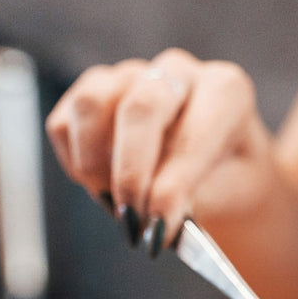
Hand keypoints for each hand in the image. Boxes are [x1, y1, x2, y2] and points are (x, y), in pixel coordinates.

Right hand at [46, 47, 272, 253]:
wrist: (220, 169)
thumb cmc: (229, 178)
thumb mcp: (232, 193)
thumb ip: (195, 199)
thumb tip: (153, 220)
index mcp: (225, 91)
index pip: (192, 133)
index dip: (171, 186)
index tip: (158, 226)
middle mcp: (177, 72)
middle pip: (139, 108)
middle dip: (130, 174)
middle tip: (132, 221)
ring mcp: (130, 75)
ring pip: (92, 106)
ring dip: (97, 166)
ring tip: (120, 206)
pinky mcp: (92, 91)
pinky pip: (65, 125)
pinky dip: (78, 164)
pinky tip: (106, 187)